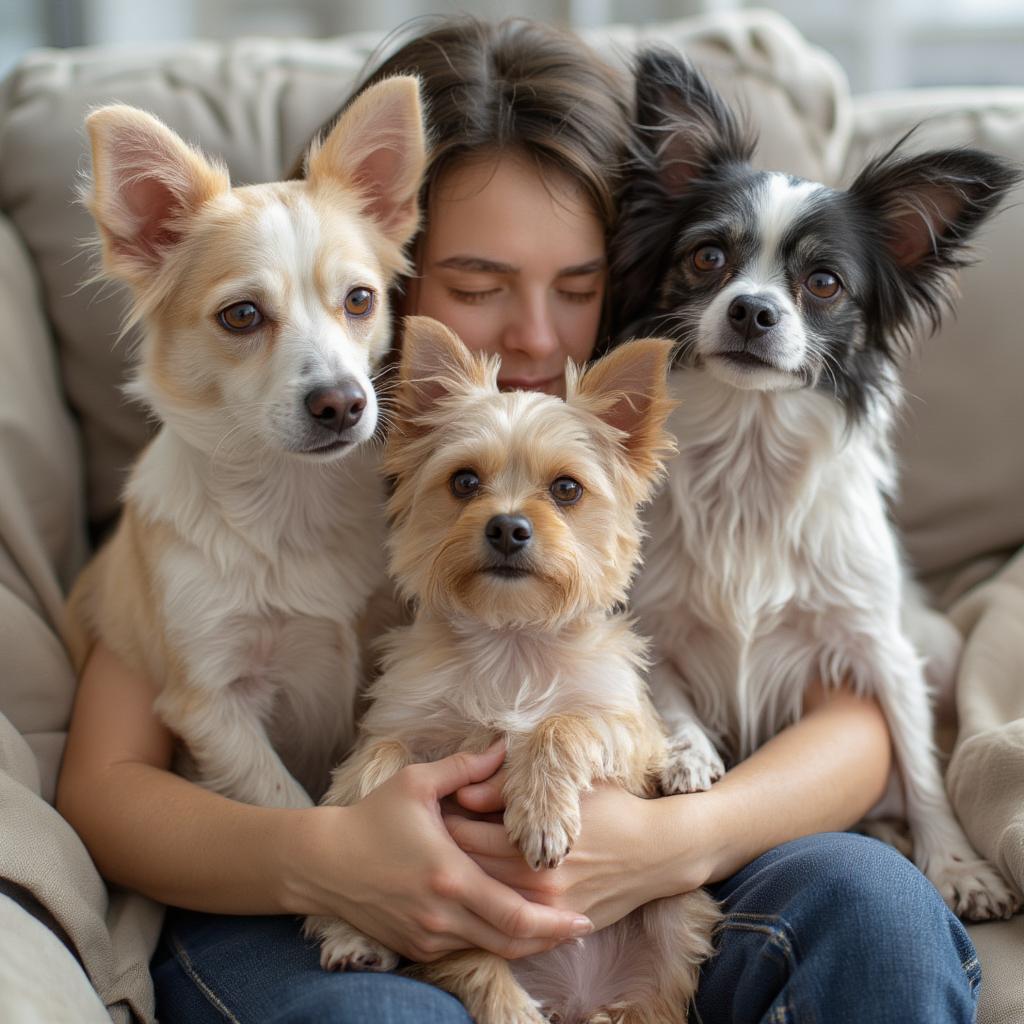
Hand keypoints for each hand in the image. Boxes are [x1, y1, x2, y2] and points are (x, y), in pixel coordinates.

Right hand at [285, 744, 593, 961]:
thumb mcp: (417, 783)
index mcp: (450, 876)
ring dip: (524, 942)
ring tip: (554, 926)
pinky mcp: (416, 945)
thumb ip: (465, 767)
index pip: (516, 915)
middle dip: (550, 939)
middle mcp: (443, 915)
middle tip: (581, 926)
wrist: (322, 862)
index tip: (584, 918)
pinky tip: (509, 925)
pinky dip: (492, 940)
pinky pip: (465, 948)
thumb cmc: (372, 818)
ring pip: (491, 950)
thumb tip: (504, 745)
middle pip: (512, 943)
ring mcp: (429, 935)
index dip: (555, 923)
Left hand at [448, 768, 712, 931]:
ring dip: (465, 882)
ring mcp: (546, 910)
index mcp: (532, 841)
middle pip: (469, 870)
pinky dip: (490, 909)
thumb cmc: (610, 809)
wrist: (657, 852)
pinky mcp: (557, 927)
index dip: (443, 822)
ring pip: (485, 900)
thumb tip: (467, 791)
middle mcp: (535, 881)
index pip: (465, 836)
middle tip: (429, 839)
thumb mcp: (565, 788)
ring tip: (450, 863)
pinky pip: (510, 925)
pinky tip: (481, 892)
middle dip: (445, 854)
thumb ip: (511, 790)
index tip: (432, 811)